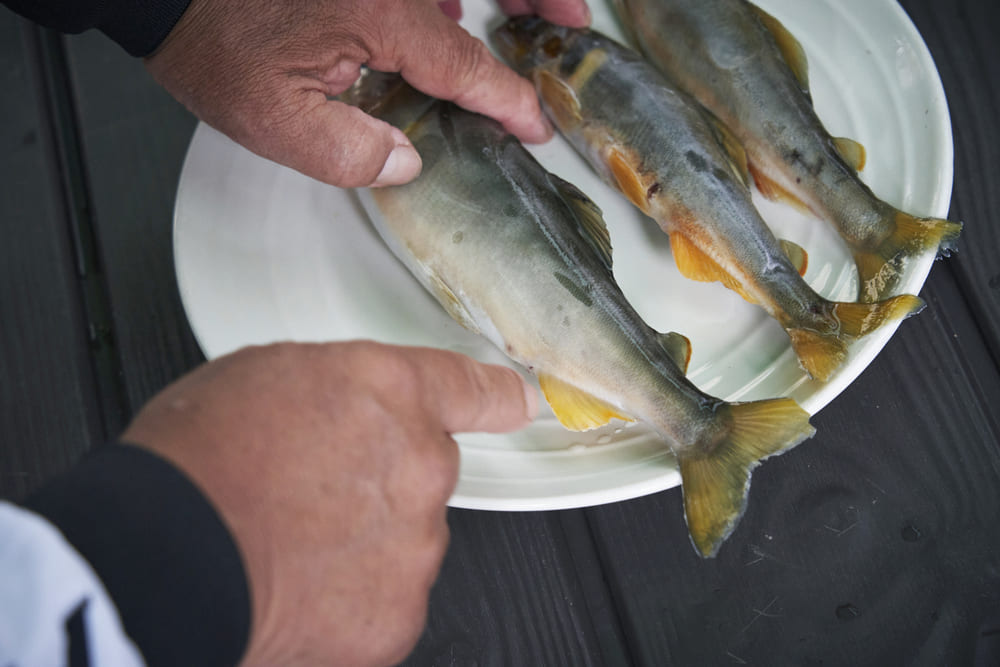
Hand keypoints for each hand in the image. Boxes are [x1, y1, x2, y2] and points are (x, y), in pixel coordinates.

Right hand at [122, 341, 537, 665]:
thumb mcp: (263, 379)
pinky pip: (383, 601)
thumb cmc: (196, 465)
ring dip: (362, 543)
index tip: (518, 403)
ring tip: (287, 543)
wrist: (164, 561)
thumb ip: (332, 394)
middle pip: (422, 473)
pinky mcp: (395, 616)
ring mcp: (414, 546)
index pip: (472, 390)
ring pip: (403, 542)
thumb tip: (339, 418)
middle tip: (307, 495)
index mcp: (390, 394)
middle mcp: (420, 465)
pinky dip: (348, 600)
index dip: (498, 397)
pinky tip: (295, 587)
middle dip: (379, 483)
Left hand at [145, 0, 589, 188]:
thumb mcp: (275, 122)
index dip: (508, 100)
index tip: (534, 126)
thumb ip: (351, 153)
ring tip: (535, 12)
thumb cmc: (214, 43)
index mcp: (381, 15)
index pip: (466, 66)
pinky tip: (454, 10)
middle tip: (574, 20)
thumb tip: (406, 163)